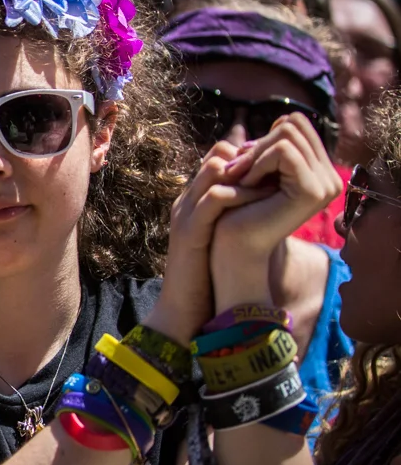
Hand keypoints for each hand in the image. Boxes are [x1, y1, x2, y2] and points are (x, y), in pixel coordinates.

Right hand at [151, 141, 268, 341]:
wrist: (182, 309)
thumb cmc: (209, 276)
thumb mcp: (225, 237)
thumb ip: (240, 216)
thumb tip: (272, 201)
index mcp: (195, 200)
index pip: (221, 156)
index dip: (251, 156)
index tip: (278, 168)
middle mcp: (187, 200)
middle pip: (218, 154)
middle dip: (252, 157)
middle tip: (281, 167)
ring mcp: (186, 212)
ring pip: (215, 168)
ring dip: (249, 171)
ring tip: (276, 179)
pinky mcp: (190, 230)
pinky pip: (215, 198)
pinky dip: (241, 194)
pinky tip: (264, 198)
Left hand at [209, 116, 342, 310]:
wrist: (233, 245)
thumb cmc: (238, 207)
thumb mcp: (256, 171)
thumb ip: (273, 146)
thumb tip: (282, 120)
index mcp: (319, 171)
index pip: (296, 124)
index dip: (264, 136)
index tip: (243, 162)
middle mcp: (329, 177)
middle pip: (294, 124)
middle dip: (259, 143)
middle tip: (238, 170)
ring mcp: (326, 185)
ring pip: (288, 133)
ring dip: (255, 153)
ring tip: (241, 178)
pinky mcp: (313, 191)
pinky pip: (284, 151)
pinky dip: (257, 162)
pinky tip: (246, 184)